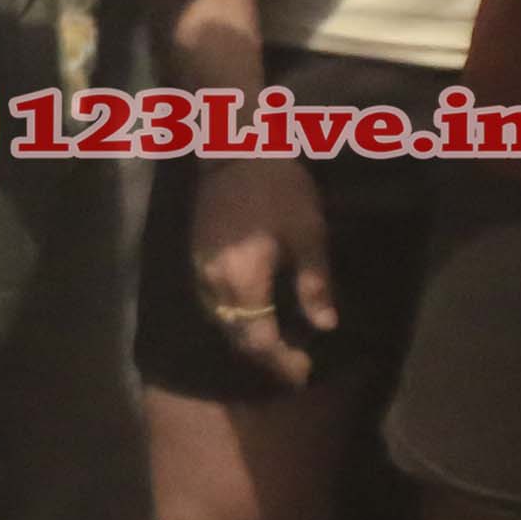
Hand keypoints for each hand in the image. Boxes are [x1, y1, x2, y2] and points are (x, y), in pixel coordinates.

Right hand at [187, 151, 335, 385]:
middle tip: (294, 365)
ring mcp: (199, 270)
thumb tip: (324, 326)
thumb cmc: (280, 188)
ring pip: (222, 320)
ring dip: (248, 338)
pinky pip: (213, 302)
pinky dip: (235, 316)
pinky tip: (254, 313)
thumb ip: (314, 283)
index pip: (258, 338)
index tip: (304, 372)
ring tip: (277, 344)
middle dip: (265, 355)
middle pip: (236, 335)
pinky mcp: (196, 257)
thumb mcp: (308, 234)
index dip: (280, 361)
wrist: (237, 147)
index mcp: (242, 279)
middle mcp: (213, 283)